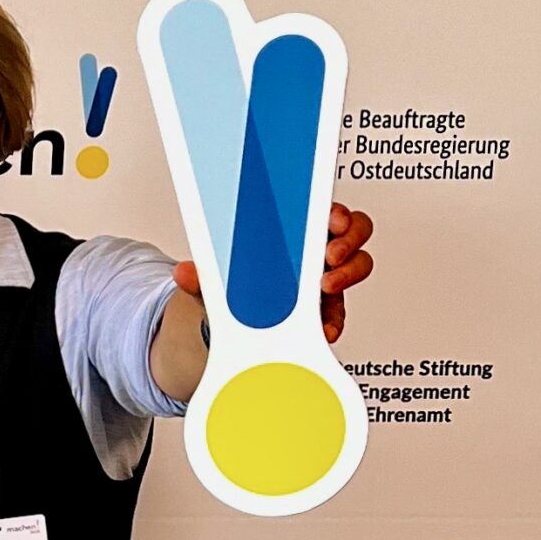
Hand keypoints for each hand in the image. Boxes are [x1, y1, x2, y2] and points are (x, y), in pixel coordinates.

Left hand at [173, 203, 375, 343]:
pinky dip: (333, 320)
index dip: (335, 213)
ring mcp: (325, 281)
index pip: (324, 212)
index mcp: (295, 233)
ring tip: (327, 286)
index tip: (331, 221)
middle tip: (331, 254)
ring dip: (348, 274)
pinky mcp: (325, 311)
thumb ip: (204, 276)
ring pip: (356, 267)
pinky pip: (339, 313)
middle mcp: (315, 253)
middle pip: (353, 233)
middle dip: (348, 240)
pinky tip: (323, 328)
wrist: (231, 325)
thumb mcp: (218, 278)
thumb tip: (184, 272)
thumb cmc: (234, 287)